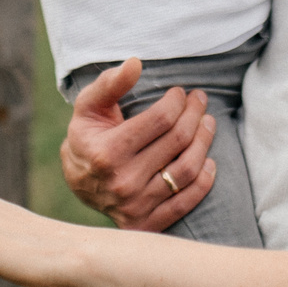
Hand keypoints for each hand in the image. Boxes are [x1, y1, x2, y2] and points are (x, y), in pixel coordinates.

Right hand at [57, 60, 218, 232]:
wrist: (78, 182)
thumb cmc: (88, 136)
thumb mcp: (89, 107)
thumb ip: (110, 84)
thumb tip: (135, 62)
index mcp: (107, 152)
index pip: (160, 120)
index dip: (177, 100)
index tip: (180, 92)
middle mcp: (122, 182)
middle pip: (178, 141)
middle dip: (195, 113)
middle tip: (200, 101)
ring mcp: (135, 206)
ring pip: (187, 170)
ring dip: (205, 142)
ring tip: (208, 123)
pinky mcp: (145, 224)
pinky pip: (186, 202)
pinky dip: (204, 181)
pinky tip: (209, 160)